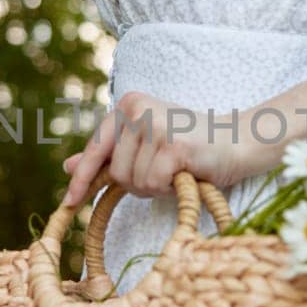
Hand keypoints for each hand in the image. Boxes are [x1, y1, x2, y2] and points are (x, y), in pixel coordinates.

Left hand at [60, 90, 247, 208]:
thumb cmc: (190, 146)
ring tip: (176, 170)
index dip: (82, 178)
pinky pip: (151, 183)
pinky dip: (166, 188)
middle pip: (116, 171)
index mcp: (128, 104)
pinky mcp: (172, 144)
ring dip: (154, 186)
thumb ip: (109, 154)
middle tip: (164, 171)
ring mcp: (155, 125)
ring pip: (133, 181)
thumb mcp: (144, 146)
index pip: (96, 147)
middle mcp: (137, 108)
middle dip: (137, 183)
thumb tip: (68, 166)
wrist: (238, 142)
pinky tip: (183, 174)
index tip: (69, 202)